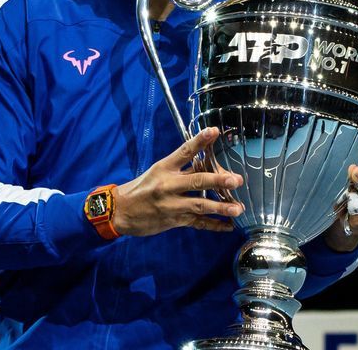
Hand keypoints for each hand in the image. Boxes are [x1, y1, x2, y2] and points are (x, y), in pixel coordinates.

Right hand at [112, 127, 243, 235]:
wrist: (119, 211)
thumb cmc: (140, 188)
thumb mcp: (156, 172)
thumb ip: (180, 168)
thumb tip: (205, 161)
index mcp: (164, 168)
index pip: (184, 151)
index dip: (200, 141)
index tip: (214, 131)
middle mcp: (168, 185)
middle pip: (197, 181)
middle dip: (218, 180)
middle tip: (236, 180)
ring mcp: (171, 204)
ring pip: (200, 205)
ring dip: (221, 207)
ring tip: (238, 208)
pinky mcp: (174, 221)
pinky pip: (197, 223)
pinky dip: (214, 225)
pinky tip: (228, 226)